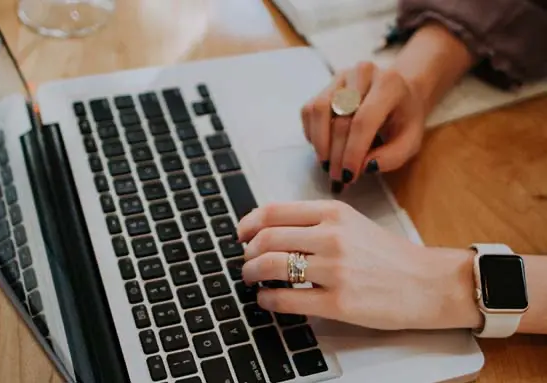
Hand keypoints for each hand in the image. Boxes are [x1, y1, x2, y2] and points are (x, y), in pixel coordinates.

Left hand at [237, 200, 480, 330]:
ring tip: (251, 279)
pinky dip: (267, 300)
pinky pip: (287, 299)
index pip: (274, 211)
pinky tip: (266, 300)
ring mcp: (335, 270)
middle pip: (266, 239)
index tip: (241, 233)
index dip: (248, 223)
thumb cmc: (388, 254)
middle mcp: (332, 237)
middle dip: (247, 252)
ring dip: (251, 274)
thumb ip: (314, 222)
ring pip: (271, 267)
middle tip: (245, 261)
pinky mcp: (339, 303)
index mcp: (333, 213)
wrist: (427, 282)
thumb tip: (271, 230)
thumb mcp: (352, 223)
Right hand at [301, 62, 424, 192]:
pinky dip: (312, 133)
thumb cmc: (404, 119)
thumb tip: (364, 167)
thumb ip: (392, 157)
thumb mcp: (410, 142)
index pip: (363, 121)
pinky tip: (324, 148)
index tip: (349, 176)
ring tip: (327, 164)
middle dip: (336, 155)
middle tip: (338, 178)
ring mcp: (341, 77)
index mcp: (389, 84)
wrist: (399, 93)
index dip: (352, 152)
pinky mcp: (326, 85)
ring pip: (318, 111)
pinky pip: (309, 111)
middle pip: (340, 120)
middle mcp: (362, 74)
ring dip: (320, 143)